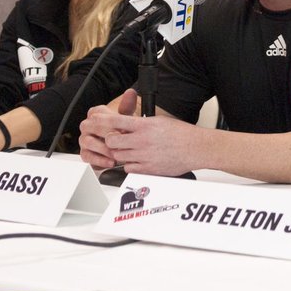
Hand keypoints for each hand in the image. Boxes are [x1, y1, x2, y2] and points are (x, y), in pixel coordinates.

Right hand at [79, 89, 138, 168]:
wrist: (120, 145)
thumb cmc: (122, 129)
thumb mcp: (126, 117)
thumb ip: (127, 105)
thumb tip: (131, 92)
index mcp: (95, 114)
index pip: (96, 114)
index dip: (108, 122)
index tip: (120, 129)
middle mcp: (87, 126)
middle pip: (88, 127)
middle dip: (104, 134)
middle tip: (118, 141)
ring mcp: (85, 139)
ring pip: (86, 142)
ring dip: (102, 149)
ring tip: (116, 154)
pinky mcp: (85, 153)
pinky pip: (87, 157)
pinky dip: (99, 160)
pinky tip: (111, 162)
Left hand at [80, 89, 201, 174]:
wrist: (195, 148)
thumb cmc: (181, 134)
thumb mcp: (159, 121)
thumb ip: (141, 123)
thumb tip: (127, 123)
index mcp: (145, 125)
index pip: (116, 121)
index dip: (102, 121)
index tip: (95, 121)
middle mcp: (142, 140)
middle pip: (112, 141)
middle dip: (110, 139)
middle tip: (113, 139)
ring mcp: (144, 156)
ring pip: (118, 155)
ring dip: (119, 152)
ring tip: (126, 149)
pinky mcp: (148, 169)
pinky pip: (128, 168)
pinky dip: (129, 164)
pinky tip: (135, 159)